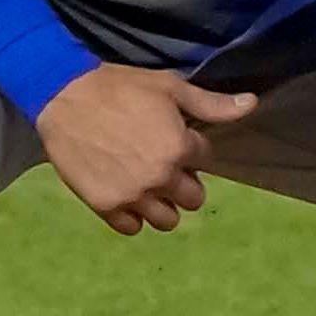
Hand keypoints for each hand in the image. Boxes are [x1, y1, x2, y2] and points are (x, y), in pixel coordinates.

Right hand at [32, 64, 256, 235]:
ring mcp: (132, 195)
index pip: (206, 160)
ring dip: (162, 205)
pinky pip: (131, 228)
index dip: (192, 147)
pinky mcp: (104, 205)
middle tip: (163, 165)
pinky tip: (127, 196)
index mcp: (179, 148)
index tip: (175, 137)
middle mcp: (160, 177)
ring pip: (167, 220)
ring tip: (148, 185)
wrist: (63, 95)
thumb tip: (252, 104)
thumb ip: (211, 104)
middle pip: (192, 198)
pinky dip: (132, 217)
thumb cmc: (119, 87)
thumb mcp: (169, 87)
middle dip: (184, 183)